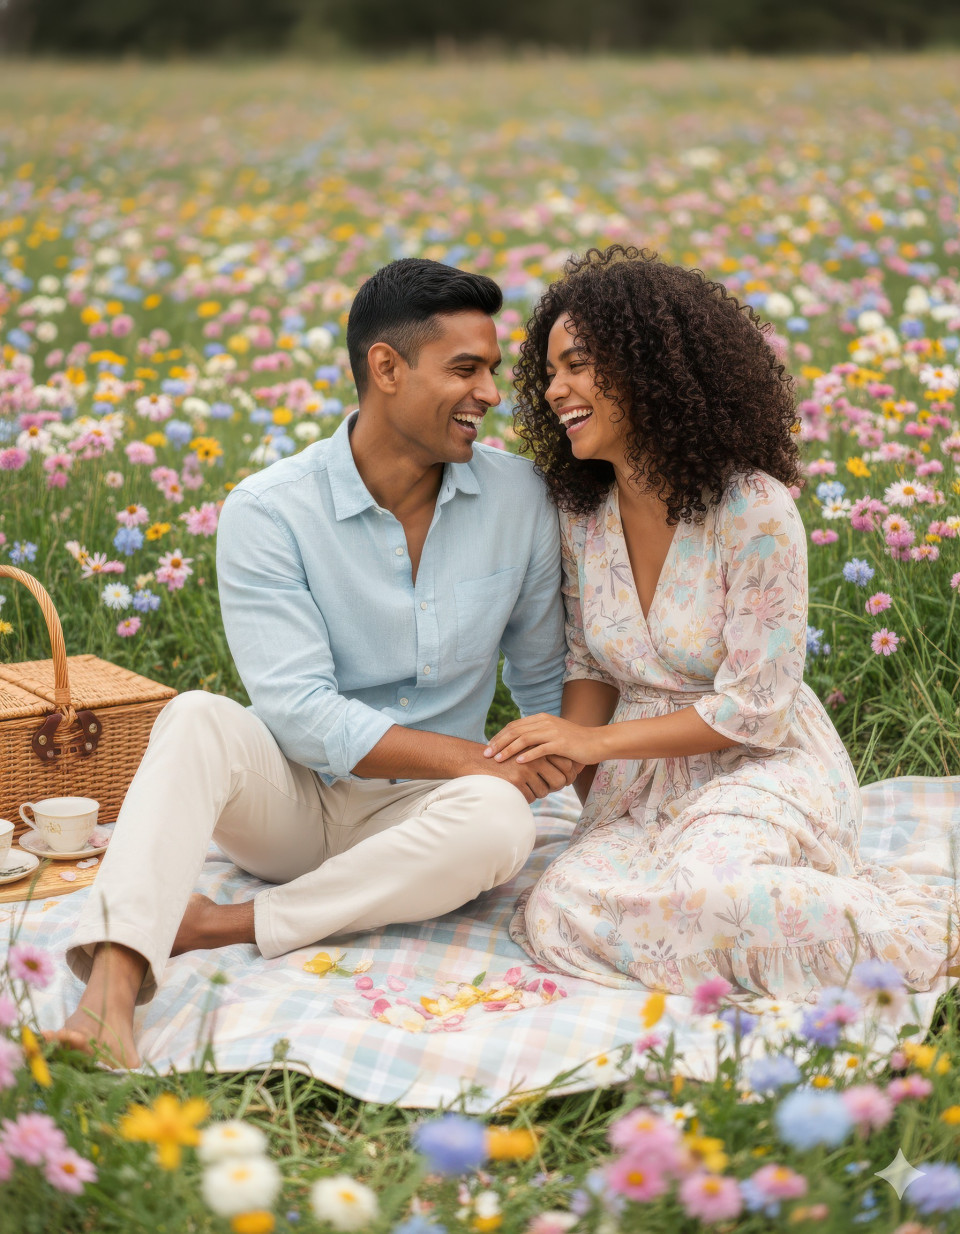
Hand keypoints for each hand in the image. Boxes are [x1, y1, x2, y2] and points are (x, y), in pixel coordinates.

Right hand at [475, 750, 579, 802]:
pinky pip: (529, 797)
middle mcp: (536, 757)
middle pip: (559, 781)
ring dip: (537, 793)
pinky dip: (524, 797)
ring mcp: (526, 769)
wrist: (475, 760)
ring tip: (526, 786)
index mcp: (540, 747)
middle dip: (554, 788)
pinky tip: (516, 790)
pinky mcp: (515, 781)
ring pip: (544, 791)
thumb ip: (543, 757)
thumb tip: (565, 776)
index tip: (564, 781)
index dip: (567, 776)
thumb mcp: (524, 751)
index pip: (567, 766)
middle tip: (547, 788)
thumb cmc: (503, 758)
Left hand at [484, 714, 605, 766]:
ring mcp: (553, 732)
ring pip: (524, 739)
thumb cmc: (574, 742)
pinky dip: (528, 755)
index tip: (488, 747)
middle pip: (515, 731)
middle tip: (486, 754)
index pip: (514, 726)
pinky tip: (518, 763)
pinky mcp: (561, 743)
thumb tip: (518, 746)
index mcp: (541, 719)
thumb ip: (537, 737)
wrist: (597, 742)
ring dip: (508, 749)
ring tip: (497, 760)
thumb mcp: (553, 735)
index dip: (499, 736)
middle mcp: (545, 722)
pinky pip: (540, 749)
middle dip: (498, 743)